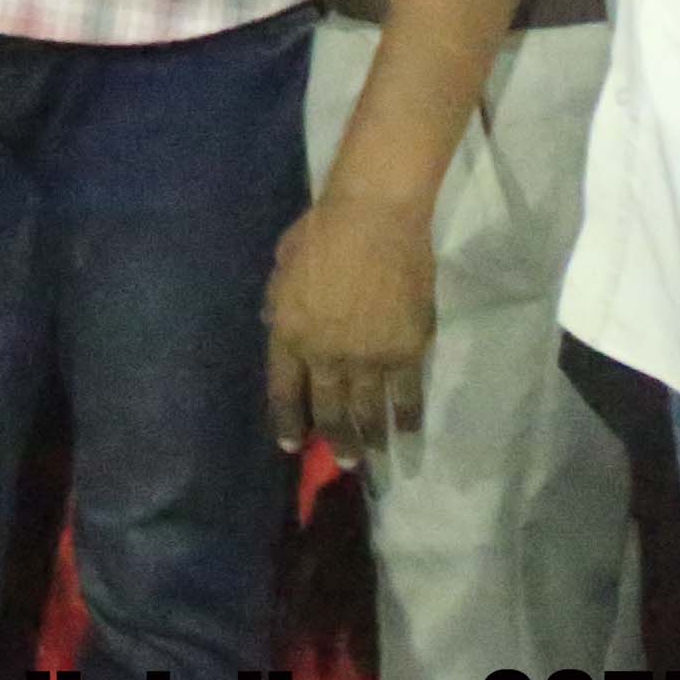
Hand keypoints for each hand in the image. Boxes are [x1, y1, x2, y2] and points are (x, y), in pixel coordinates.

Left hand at [263, 189, 440, 459]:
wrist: (374, 218)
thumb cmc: (322, 229)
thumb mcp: (282, 264)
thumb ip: (276, 300)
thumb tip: (272, 325)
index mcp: (289, 333)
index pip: (283, 391)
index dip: (288, 421)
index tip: (293, 444)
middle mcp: (325, 355)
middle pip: (328, 410)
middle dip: (336, 440)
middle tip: (344, 462)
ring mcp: (367, 358)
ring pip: (367, 411)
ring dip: (369, 438)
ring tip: (373, 457)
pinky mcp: (405, 352)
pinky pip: (406, 396)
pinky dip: (407, 418)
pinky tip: (407, 433)